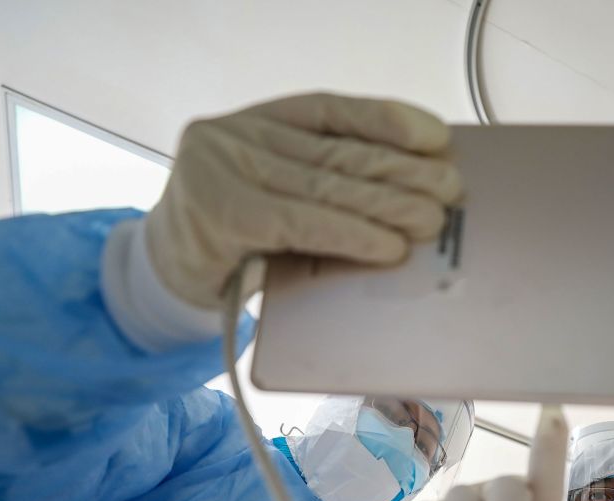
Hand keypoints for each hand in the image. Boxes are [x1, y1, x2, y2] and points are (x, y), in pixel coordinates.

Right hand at [145, 92, 461, 308]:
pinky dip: (352, 236)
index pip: (330, 111)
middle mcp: (233, 136)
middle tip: (449, 189)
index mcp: (253, 122)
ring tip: (430, 220)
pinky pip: (302, 224)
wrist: (165, 276)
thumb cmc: (234, 239)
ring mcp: (219, 171)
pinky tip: (387, 246)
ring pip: (323, 188)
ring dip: (387, 206)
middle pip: (334, 152)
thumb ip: (324, 184)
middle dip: (400, 172)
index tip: (436, 136)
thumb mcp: (277, 196)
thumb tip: (412, 191)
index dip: (387, 120)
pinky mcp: (220, 216)